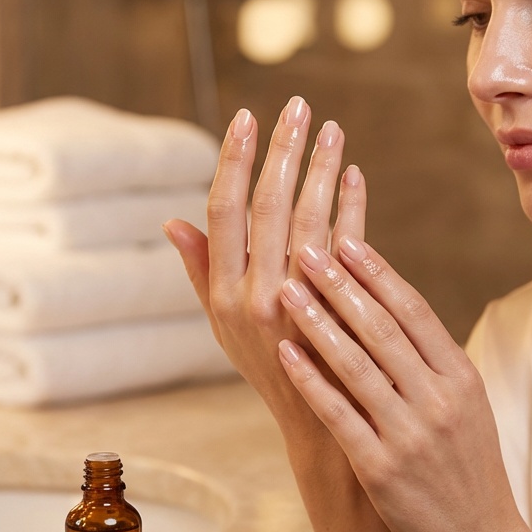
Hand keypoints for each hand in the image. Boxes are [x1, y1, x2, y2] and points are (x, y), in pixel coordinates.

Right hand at [164, 97, 365, 431]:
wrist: (320, 425)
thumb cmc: (269, 368)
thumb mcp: (222, 327)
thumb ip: (201, 272)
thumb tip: (173, 221)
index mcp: (223, 294)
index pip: (224, 210)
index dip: (235, 160)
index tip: (246, 117)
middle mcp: (257, 296)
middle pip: (269, 205)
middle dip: (285, 150)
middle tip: (299, 106)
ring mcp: (303, 305)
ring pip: (312, 220)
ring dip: (324, 170)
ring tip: (334, 129)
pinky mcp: (343, 311)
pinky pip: (352, 246)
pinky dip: (355, 207)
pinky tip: (358, 175)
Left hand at [274, 236, 520, 531]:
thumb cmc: (466, 465)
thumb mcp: (465, 403)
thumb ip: (432, 357)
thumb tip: (390, 301)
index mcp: (460, 376)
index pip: (413, 310)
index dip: (376, 273)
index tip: (345, 238)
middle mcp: (438, 400)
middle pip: (382, 328)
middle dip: (340, 284)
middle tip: (304, 248)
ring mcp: (410, 434)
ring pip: (357, 366)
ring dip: (319, 323)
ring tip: (286, 289)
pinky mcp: (381, 468)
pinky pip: (339, 414)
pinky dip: (311, 380)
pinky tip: (285, 353)